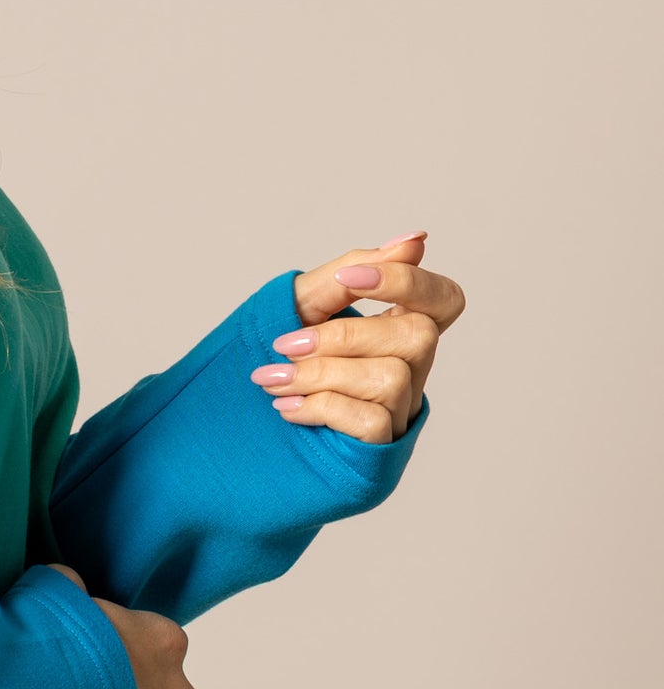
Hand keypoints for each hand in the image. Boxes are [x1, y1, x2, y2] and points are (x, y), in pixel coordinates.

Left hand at [251, 230, 466, 444]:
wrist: (242, 424)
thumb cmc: (288, 356)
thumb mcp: (309, 304)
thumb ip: (356, 270)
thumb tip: (414, 240)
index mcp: (399, 328)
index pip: (445, 300)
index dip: (408, 283)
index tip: (349, 279)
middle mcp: (412, 370)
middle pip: (419, 336)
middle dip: (344, 335)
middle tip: (286, 344)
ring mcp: (400, 411)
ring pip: (391, 378)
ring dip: (320, 374)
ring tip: (274, 379)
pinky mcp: (380, 448)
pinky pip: (372, 421)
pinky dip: (320, 407)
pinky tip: (288, 407)